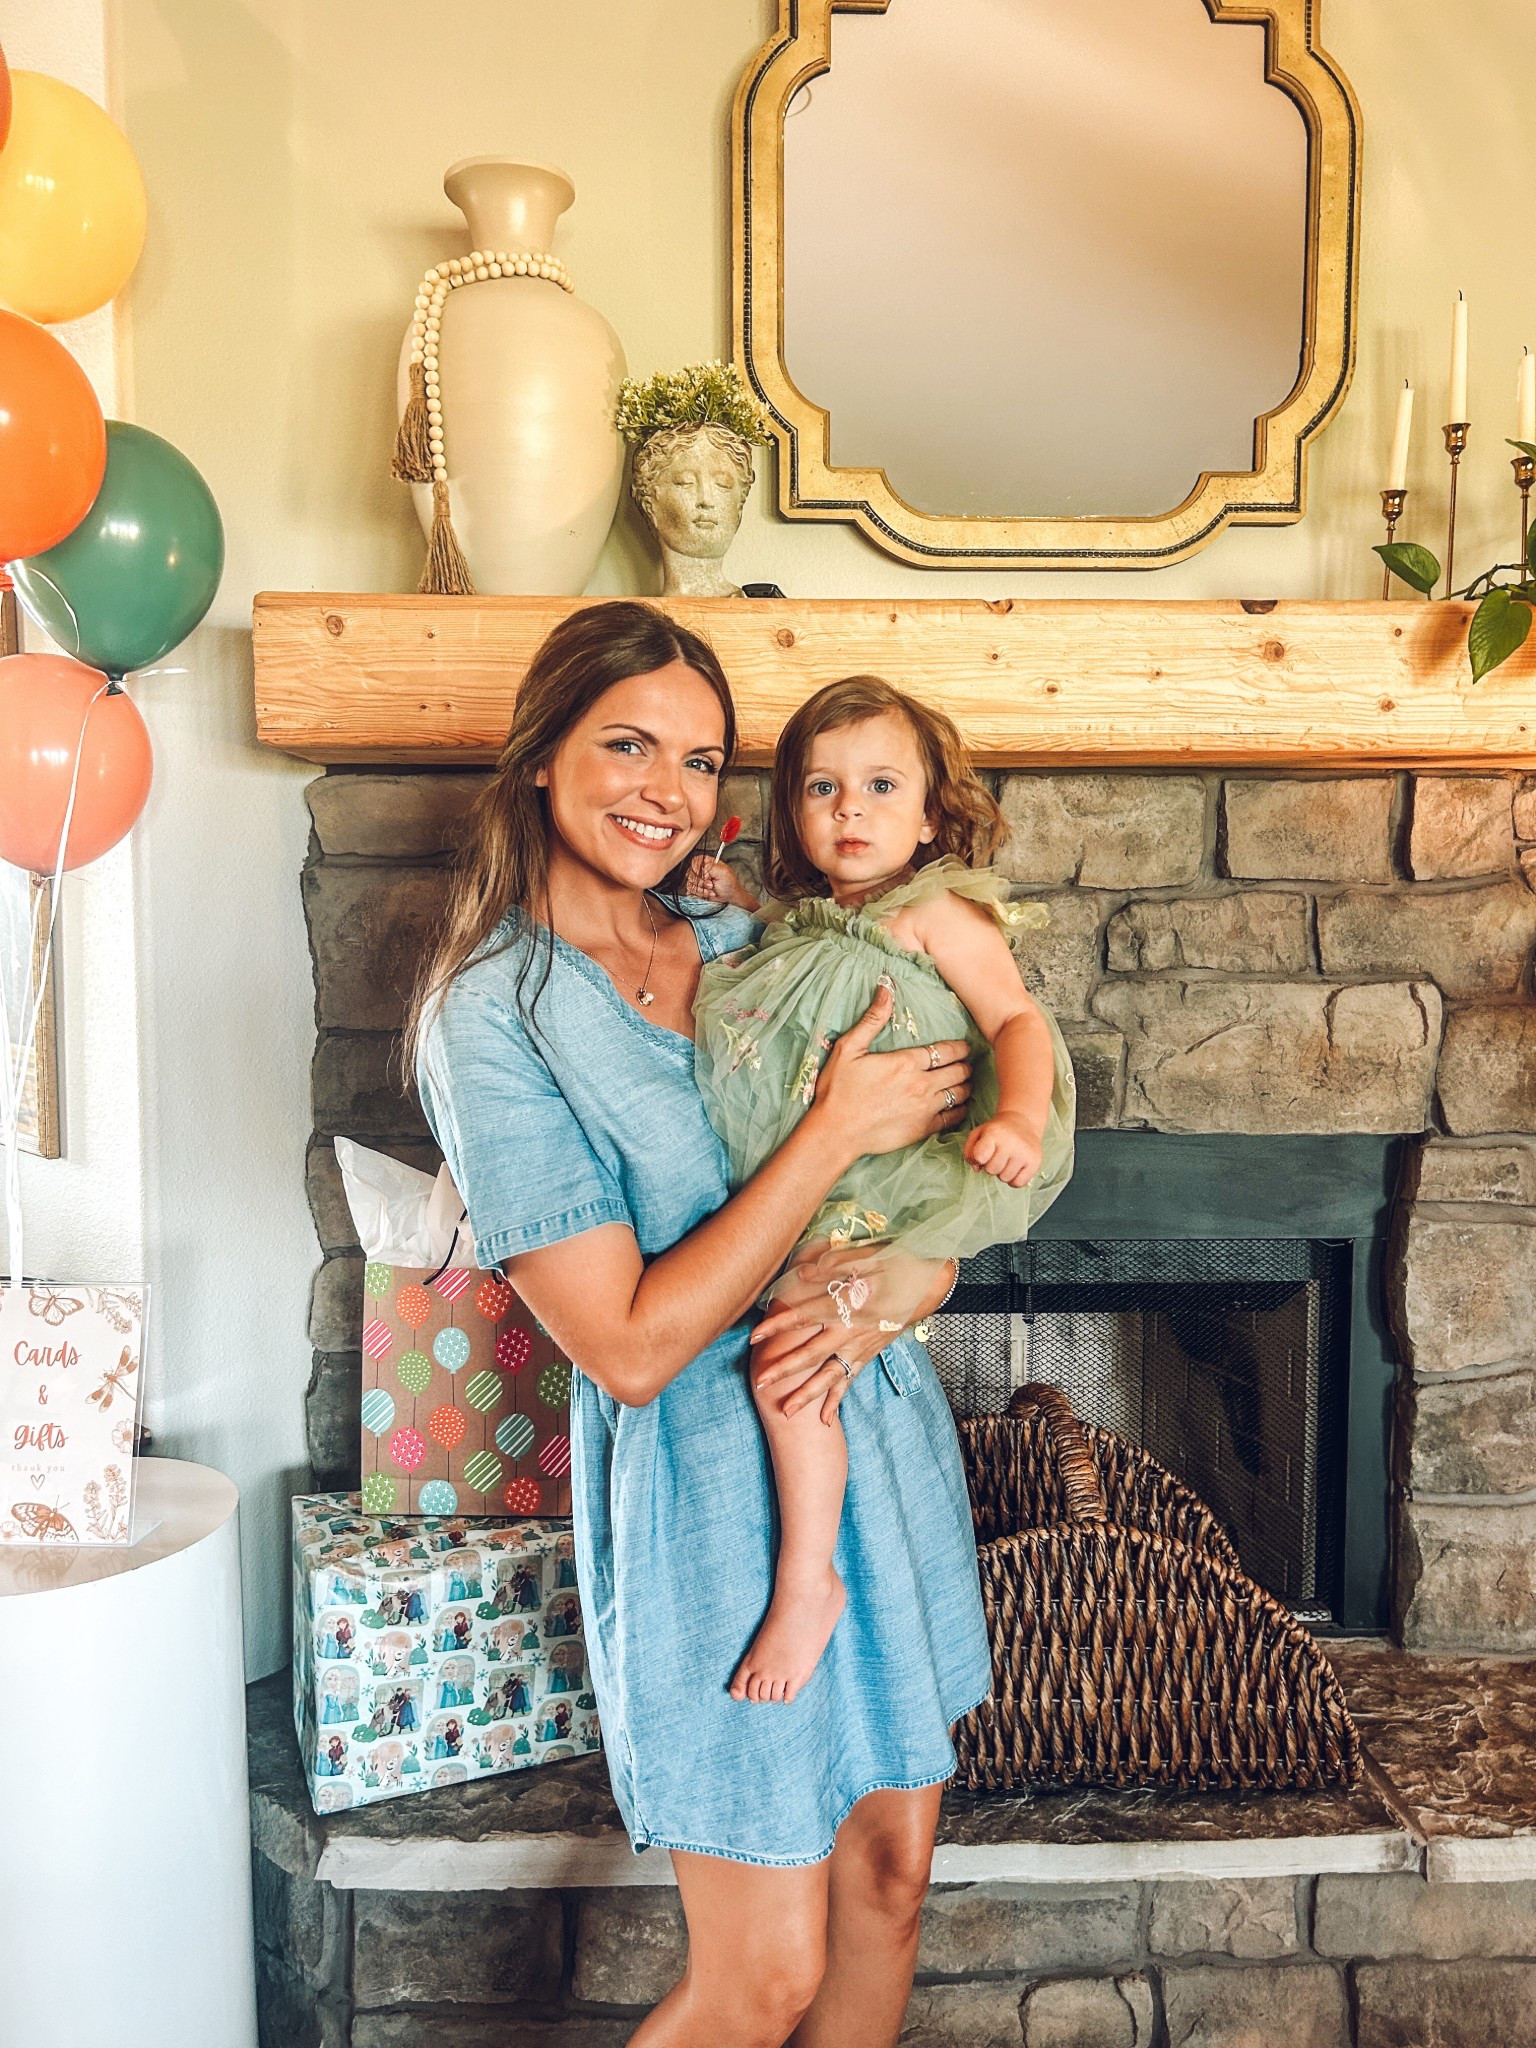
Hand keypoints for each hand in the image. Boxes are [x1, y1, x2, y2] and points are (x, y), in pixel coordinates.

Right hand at [686, 854, 757, 910]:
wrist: (730, 895)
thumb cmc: (729, 884)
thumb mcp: (723, 872)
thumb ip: (711, 866)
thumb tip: (700, 869)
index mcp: (707, 862)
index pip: (694, 861)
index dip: (697, 869)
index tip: (705, 876)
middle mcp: (701, 869)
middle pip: (690, 873)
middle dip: (701, 882)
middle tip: (711, 883)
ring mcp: (697, 879)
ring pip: (690, 883)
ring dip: (702, 889)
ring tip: (712, 889)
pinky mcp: (696, 887)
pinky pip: (691, 890)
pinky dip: (701, 894)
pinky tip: (708, 893)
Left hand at [751, 1248, 951, 1422]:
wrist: (926, 1284)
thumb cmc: (892, 1265)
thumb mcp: (864, 1257)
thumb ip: (831, 1265)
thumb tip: (802, 1273)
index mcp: (845, 1305)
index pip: (803, 1317)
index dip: (778, 1326)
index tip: (754, 1336)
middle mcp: (850, 1331)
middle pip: (812, 1354)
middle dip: (785, 1369)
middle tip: (760, 1381)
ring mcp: (859, 1347)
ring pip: (829, 1375)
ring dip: (806, 1394)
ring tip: (786, 1411)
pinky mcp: (868, 1355)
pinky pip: (849, 1381)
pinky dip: (836, 1400)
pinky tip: (825, 1419)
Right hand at [809, 982, 971, 1167]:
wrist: (835, 1132)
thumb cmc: (838, 1090)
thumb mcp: (848, 1048)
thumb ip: (872, 1019)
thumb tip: (886, 988)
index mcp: (906, 1062)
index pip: (946, 1050)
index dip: (960, 1047)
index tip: (964, 1047)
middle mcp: (922, 1084)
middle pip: (959, 1071)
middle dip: (966, 1065)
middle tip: (966, 1063)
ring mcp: (925, 1109)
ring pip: (960, 1093)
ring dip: (965, 1086)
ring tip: (965, 1082)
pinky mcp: (923, 1129)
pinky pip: (954, 1118)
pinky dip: (961, 1110)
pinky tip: (959, 1107)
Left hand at [964, 1112, 1042, 1187]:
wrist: (1023, 1123)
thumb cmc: (997, 1132)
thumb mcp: (978, 1134)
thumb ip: (970, 1151)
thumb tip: (977, 1169)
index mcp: (994, 1133)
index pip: (979, 1157)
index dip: (979, 1158)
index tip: (984, 1152)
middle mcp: (1011, 1142)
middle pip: (992, 1170)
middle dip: (991, 1166)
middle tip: (997, 1156)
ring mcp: (1024, 1152)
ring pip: (1005, 1178)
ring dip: (1003, 1173)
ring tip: (1007, 1160)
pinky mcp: (1035, 1162)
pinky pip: (1018, 1183)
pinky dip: (1014, 1180)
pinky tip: (1015, 1168)